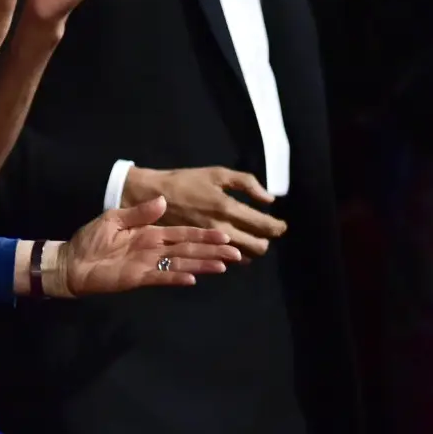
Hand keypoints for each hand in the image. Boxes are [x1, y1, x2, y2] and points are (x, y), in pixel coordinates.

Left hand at [53, 197, 240, 295]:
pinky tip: (193, 278)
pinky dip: (177, 278)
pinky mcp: (138, 278)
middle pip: (189, 250)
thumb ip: (139, 213)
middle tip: (238, 252)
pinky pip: (162, 277)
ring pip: (182, 264)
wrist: (72, 261)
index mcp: (150, 233)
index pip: (183, 233)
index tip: (224, 233)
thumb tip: (164, 201)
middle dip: (213, 251)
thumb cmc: (91, 239)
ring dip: (202, 265)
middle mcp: (154, 250)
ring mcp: (148, 265)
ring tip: (224, 265)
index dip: (203, 234)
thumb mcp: (114, 219)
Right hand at [121, 165, 286, 256]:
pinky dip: (233, 255)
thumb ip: (247, 183)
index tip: (280, 225)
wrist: (151, 195)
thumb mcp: (217, 173)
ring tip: (250, 239)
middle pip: (257, 247)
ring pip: (242, 257)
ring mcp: (210, 243)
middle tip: (265, 233)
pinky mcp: (199, 250)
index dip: (278, 227)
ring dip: (250, 250)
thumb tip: (269, 199)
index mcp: (227, 208)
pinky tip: (231, 247)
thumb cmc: (186, 181)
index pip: (264, 226)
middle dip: (266, 240)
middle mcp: (221, 229)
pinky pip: (225, 260)